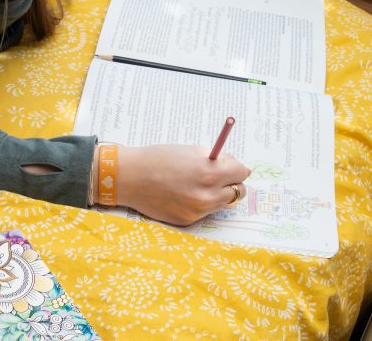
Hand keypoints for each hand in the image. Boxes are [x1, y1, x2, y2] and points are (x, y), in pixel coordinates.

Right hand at [108, 144, 251, 225]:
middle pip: (238, 192)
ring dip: (218, 194)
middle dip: (232, 182)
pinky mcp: (188, 221)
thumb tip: (231, 165)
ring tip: (198, 184)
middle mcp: (207, 195)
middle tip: (219, 176)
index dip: (236, 166)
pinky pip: (205, 212)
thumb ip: (214, 158)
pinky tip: (183, 194)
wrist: (129, 177)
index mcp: (209, 173)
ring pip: (223, 203)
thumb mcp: (189, 150)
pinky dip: (201, 203)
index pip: (241, 173)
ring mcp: (198, 211)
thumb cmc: (157, 158)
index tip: (231, 165)